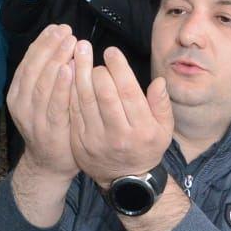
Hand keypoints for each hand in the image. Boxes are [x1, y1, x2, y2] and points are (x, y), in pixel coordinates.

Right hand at [7, 25, 78, 179]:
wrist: (49, 163)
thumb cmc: (52, 125)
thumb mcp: (42, 99)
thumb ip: (47, 76)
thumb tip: (59, 43)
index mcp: (17, 93)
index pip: (28, 62)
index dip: (42, 43)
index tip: (57, 27)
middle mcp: (21, 103)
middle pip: (33, 69)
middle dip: (50, 47)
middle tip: (66, 30)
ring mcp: (33, 118)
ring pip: (42, 84)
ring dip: (56, 60)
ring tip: (70, 43)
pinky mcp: (49, 130)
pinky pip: (55, 104)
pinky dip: (62, 86)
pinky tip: (71, 70)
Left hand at [69, 43, 173, 188]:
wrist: (124, 180)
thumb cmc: (145, 147)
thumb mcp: (163, 130)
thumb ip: (162, 105)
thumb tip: (159, 81)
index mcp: (142, 129)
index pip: (128, 92)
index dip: (118, 68)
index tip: (111, 51)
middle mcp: (119, 135)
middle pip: (104, 94)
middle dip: (96, 68)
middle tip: (90, 51)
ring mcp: (96, 139)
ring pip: (84, 100)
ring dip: (79, 73)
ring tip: (77, 53)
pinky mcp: (79, 141)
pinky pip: (72, 110)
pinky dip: (69, 89)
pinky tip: (67, 73)